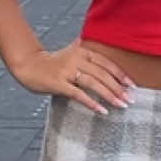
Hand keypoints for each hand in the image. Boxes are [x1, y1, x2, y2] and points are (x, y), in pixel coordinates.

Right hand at [11, 38, 134, 116]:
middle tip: (130, 99)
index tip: (132, 85)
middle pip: (102, 74)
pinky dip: (91, 102)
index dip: (120, 74)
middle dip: (118, 87)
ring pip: (93, 83)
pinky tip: (102, 110)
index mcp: (82, 51)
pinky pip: (78, 94)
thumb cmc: (53, 62)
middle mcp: (75, 59)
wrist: (28, 65)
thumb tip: (107, 53)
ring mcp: (66, 71)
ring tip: (121, 105)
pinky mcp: (58, 83)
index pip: (106, 62)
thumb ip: (87, 52)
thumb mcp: (71, 52)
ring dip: (109, 95)